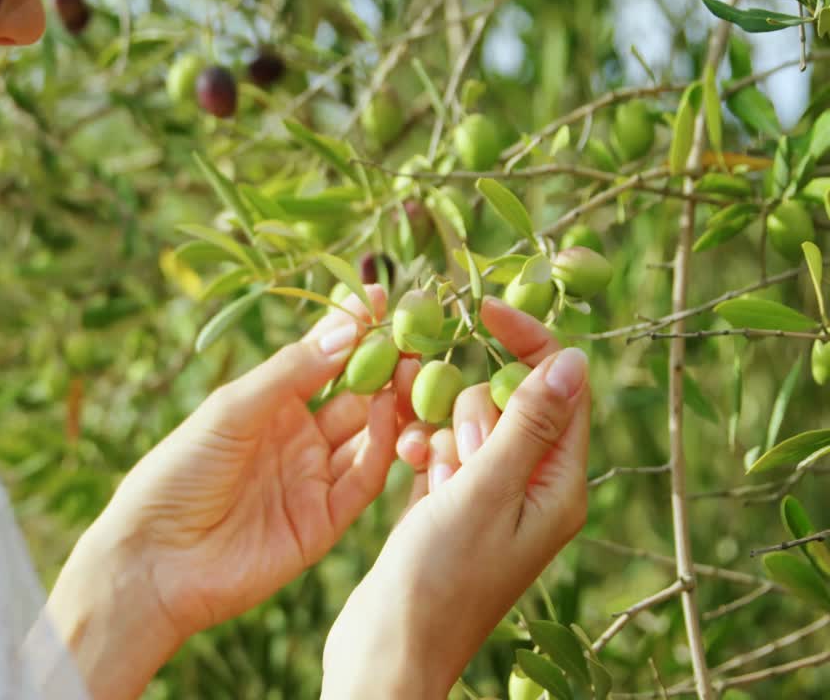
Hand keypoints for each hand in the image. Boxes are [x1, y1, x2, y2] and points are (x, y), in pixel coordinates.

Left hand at [49, 285, 422, 698]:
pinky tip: (385, 416)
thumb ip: (290, 373)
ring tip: (410, 371)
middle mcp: (296, 437)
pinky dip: (380, 449)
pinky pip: (364, 481)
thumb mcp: (230, 411)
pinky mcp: (323, 521)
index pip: (319, 357)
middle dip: (384, 365)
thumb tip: (348, 328)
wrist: (156, 561)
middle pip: (355, 393)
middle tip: (413, 336)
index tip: (381, 296)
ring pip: (368, 434)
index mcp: (267, 404)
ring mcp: (312, 478)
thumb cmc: (177, 474)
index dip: (350, 327)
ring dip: (390, 404)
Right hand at [322, 297, 590, 698]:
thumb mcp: (484, 494)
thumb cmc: (439, 581)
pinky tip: (408, 465)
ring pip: (468, 424)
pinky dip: (423, 449)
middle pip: (509, 401)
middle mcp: (531, 489)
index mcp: (558, 486)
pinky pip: (442, 451)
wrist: (387, 650)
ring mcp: (488, 499)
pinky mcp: (450, 507)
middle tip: (452, 449)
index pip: (562, 388)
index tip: (481, 311)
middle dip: (470, 401)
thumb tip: (573, 359)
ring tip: (422, 462)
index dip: (527, 342)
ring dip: (440, 425)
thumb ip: (525, 425)